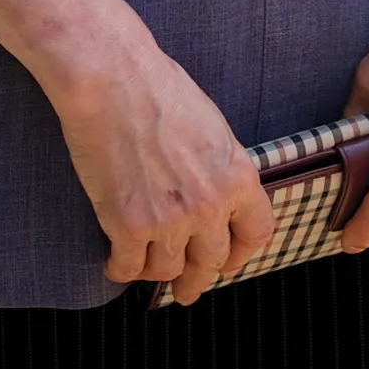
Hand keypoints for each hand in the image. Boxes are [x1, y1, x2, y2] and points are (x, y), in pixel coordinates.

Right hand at [47, 31, 274, 298]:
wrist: (112, 79)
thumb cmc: (158, 88)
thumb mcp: (212, 127)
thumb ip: (219, 169)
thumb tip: (217, 197)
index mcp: (238, 176)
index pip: (256, 234)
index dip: (241, 254)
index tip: (228, 263)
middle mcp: (210, 206)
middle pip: (212, 262)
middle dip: (197, 279)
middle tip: (187, 290)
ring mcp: (170, 220)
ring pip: (168, 270)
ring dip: (156, 271)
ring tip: (143, 265)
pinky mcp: (128, 226)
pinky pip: (129, 268)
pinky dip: (120, 269)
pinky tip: (115, 262)